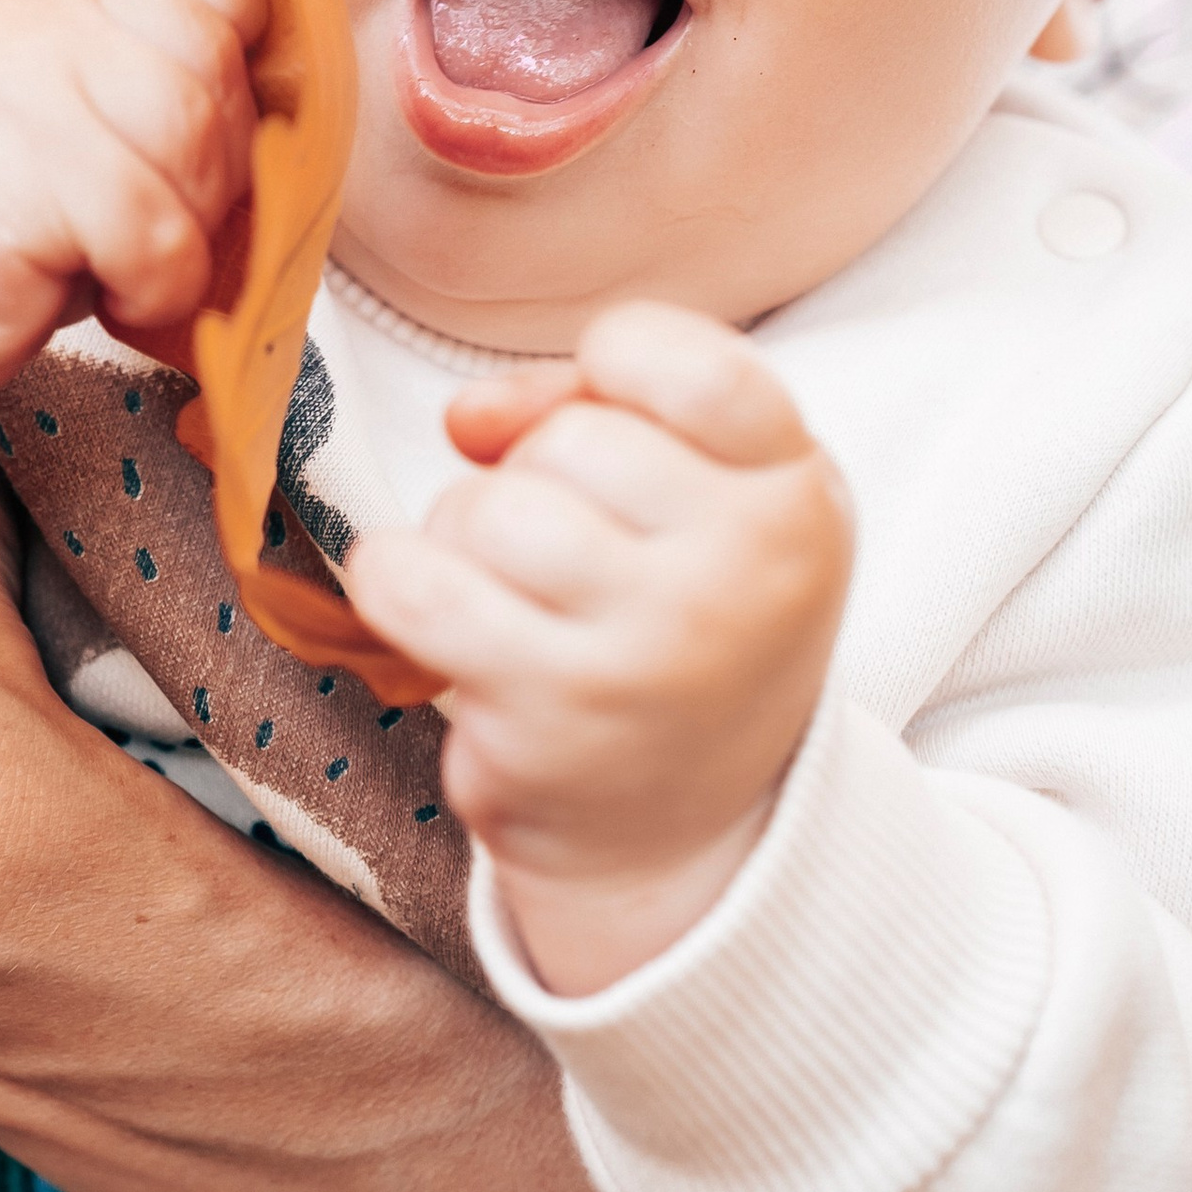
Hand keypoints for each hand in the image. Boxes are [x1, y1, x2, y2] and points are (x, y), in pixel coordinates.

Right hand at [0, 0, 265, 447]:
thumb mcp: (62, 88)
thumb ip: (153, 47)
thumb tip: (279, 36)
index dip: (242, 32)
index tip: (212, 110)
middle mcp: (42, 0)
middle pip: (214, 62)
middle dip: (214, 165)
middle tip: (154, 218)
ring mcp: (28, 80)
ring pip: (197, 147)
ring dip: (186, 230)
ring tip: (126, 258)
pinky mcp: (27, 181)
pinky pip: (161, 235)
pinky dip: (158, 287)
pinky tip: (109, 296)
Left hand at [344, 299, 852, 995]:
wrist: (686, 828)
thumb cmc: (678, 620)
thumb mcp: (700, 494)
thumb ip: (590, 405)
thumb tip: (469, 416)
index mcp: (796, 497)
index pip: (697, 366)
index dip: (619, 364)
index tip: (610, 409)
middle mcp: (739, 578)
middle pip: (569, 441)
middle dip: (534, 473)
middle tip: (569, 546)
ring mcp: (644, 656)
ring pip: (487, 510)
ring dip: (466, 536)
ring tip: (513, 589)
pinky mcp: (547, 718)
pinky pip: (416, 588)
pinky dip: (394, 580)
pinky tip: (430, 607)